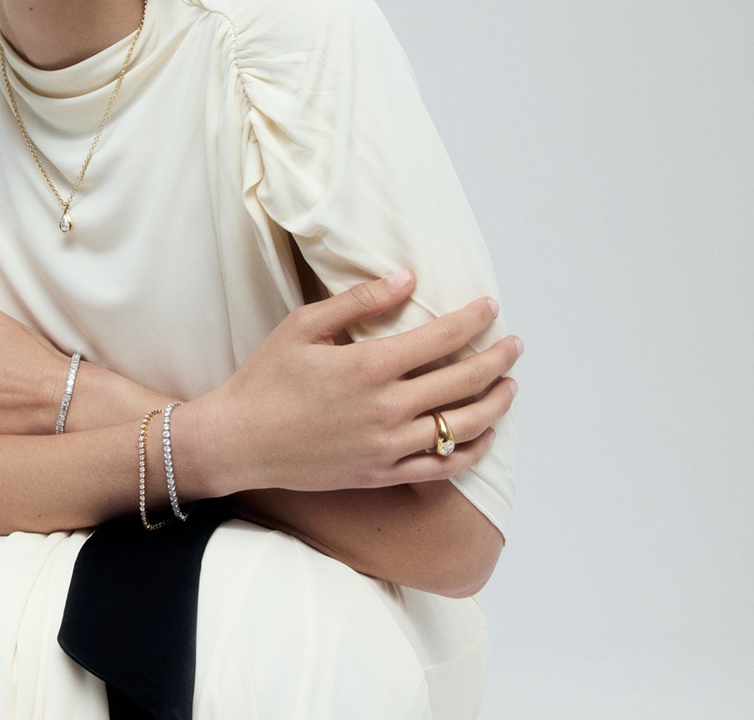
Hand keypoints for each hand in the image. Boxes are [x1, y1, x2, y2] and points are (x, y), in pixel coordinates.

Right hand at [185, 270, 520, 494]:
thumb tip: (406, 278)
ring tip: (509, 385)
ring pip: (462, 426)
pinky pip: (442, 467)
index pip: (441, 338)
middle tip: (514, 344)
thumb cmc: (265, 378)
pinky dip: (471, 449)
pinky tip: (484, 433)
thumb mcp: (303, 326)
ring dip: (495, 403)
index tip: (491, 307)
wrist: (239, 440)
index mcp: (368, 366)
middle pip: (464, 381)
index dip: (474, 320)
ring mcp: (387, 446)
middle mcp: (385, 408)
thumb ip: (358, 301)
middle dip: (498, 358)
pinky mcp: (381, 474)